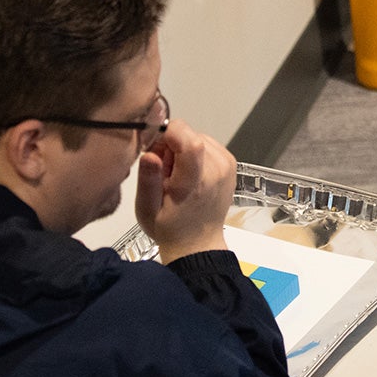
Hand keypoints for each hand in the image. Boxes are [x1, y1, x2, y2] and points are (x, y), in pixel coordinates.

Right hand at [134, 117, 235, 262]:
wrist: (197, 243)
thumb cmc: (170, 228)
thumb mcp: (147, 209)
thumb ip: (148, 179)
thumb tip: (149, 153)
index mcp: (196, 180)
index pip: (187, 137)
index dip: (166, 136)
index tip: (155, 152)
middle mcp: (217, 168)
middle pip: (188, 134)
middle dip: (170, 146)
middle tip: (164, 174)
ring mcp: (227, 164)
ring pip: (196, 135)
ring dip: (181, 150)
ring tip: (176, 177)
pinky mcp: (229, 162)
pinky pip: (206, 143)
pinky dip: (193, 153)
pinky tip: (187, 174)